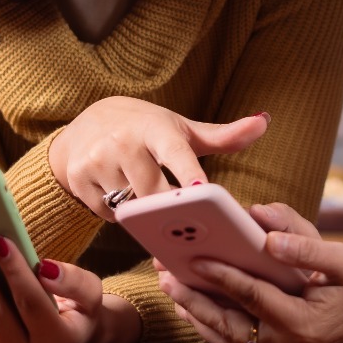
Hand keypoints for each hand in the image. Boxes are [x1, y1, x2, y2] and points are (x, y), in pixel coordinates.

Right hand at [49, 97, 269, 218]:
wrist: (87, 122)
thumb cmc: (147, 129)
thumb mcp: (182, 129)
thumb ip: (224, 135)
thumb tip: (265, 122)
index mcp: (156, 127)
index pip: (177, 153)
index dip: (189, 172)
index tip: (202, 190)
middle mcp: (124, 140)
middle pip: (154, 193)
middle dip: (170, 210)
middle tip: (185, 220)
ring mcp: (97, 159)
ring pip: (131, 207)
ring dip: (144, 212)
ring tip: (146, 195)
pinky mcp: (78, 178)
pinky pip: (108, 213)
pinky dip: (119, 213)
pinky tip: (121, 195)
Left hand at [157, 202, 342, 342]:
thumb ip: (305, 247)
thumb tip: (265, 232)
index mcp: (304, 325)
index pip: (253, 297)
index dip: (222, 275)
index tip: (195, 256)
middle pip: (227, 324)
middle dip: (193, 298)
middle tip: (165, 274)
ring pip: (225, 339)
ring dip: (196, 313)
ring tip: (171, 285)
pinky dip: (211, 326)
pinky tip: (194, 306)